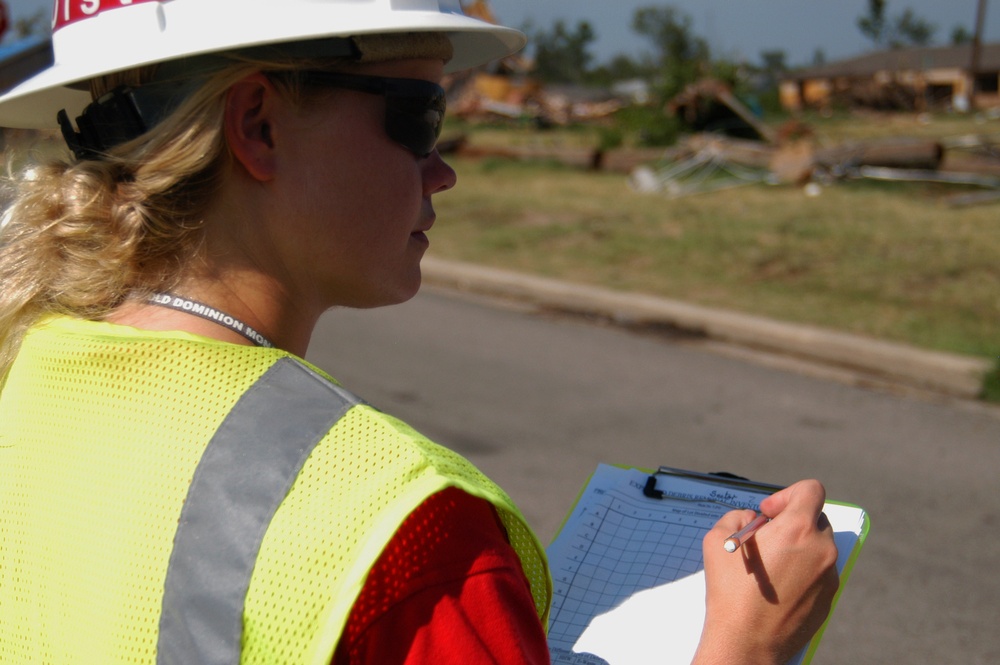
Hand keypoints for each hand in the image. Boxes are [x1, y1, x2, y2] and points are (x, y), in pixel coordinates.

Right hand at [692, 480, 839, 664]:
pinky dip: (803, 571)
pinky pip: (820, 572)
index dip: (788, 494)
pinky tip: (778, 586)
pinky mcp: (829, 598)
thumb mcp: (718, 540)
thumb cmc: (730, 592)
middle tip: (766, 538)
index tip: (769, 514)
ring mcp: (829, 576)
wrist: (746, 642)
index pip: (811, 490)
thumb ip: (738, 517)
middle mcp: (821, 549)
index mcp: (797, 529)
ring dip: (798, 547)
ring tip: (771, 566)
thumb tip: (754, 520)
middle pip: (815, 518)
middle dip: (792, 522)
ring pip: (819, 546)